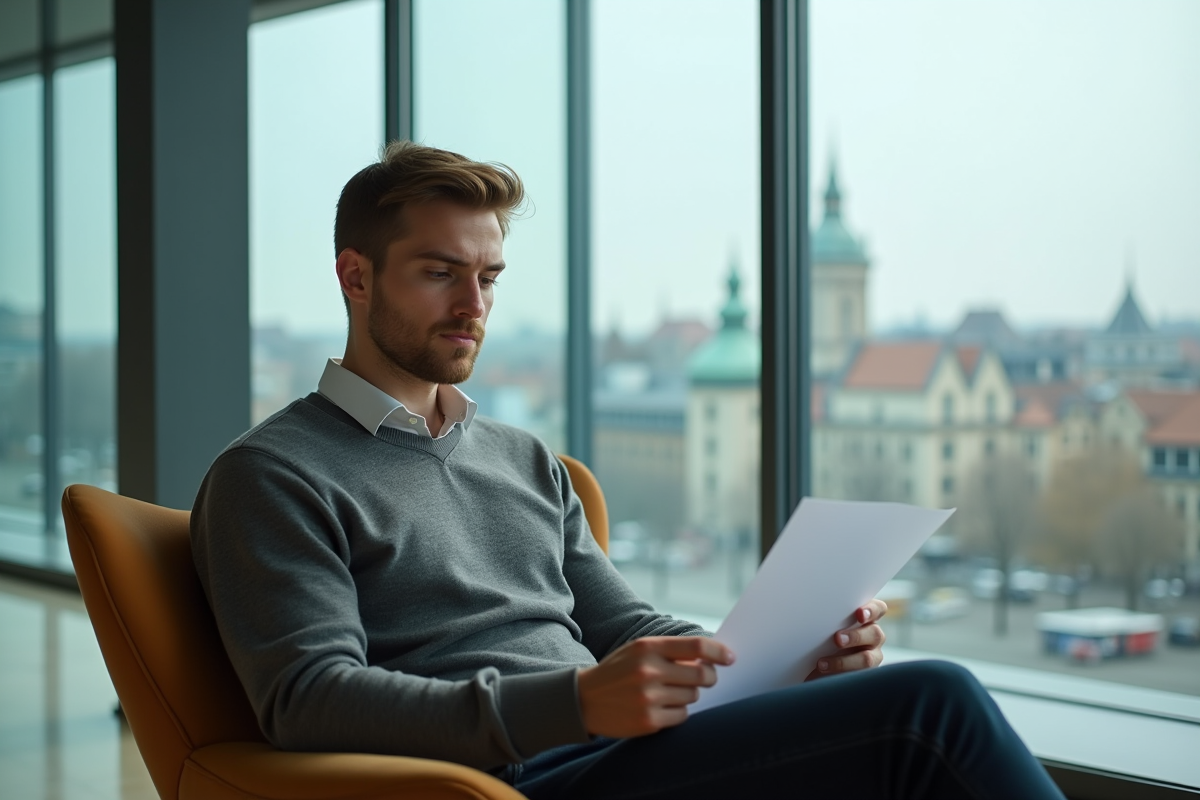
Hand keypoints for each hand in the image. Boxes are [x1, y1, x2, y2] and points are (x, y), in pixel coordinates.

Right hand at [576, 636, 735, 737]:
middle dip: (709, 677)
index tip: (730, 658)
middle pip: (701, 675)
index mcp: (647, 647)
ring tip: (669, 692)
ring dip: (689, 694)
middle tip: (706, 678)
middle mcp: (649, 671)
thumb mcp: (638, 650)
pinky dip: (678, 712)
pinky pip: (682, 716)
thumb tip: (709, 659)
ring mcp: (649, 698)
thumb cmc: (618, 671)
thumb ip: (670, 651)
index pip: (697, 647)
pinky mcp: (649, 721)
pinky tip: (661, 707)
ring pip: (693, 696)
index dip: (719, 652)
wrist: (584, 700)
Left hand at [807, 599, 887, 679]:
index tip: (859, 613)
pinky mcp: (863, 674)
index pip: (878, 609)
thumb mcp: (825, 625)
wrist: (813, 662)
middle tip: (837, 639)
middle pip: (875, 634)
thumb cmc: (822, 637)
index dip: (871, 610)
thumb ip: (829, 618)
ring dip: (844, 661)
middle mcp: (873, 636)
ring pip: (867, 659)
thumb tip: (813, 610)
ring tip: (822, 663)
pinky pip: (857, 676)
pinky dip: (839, 674)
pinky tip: (823, 671)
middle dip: (856, 636)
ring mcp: (872, 656)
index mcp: (867, 619)